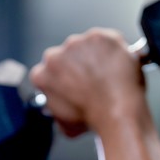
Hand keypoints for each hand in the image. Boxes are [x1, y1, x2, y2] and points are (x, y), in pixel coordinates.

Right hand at [29, 29, 145, 138]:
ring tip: (108, 75)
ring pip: (87, 45)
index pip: (49, 70)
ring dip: (95, 55)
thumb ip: (56, 107)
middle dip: (78, 63)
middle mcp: (55, 55)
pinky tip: (117, 67)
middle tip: (93, 79)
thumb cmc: (91, 119)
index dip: (64, 76)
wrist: (116, 112)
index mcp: (43, 74)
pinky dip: (113, 50)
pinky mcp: (100, 37)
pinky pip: (107, 40)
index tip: (74, 82)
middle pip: (67, 55)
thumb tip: (61, 108)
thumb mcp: (63, 123)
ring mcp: (78, 43)